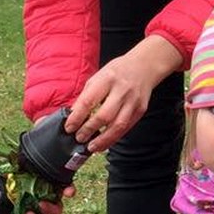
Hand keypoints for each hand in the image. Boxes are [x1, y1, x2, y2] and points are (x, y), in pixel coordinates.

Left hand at [66, 36, 182, 153]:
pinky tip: (104, 142)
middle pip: (104, 116)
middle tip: (79, 137)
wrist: (144, 67)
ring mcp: (133, 102)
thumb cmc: (117, 71)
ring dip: (103, 139)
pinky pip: (126, 128)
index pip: (89, 101)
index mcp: (107, 79)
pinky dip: (114, 138)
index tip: (69, 127)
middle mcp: (121, 90)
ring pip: (117, 126)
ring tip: (91, 147)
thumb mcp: (98, 76)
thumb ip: (87, 95)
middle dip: (89, 130)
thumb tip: (74, 115)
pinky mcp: (140, 110)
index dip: (77, 117)